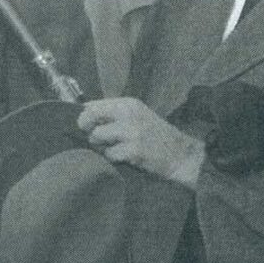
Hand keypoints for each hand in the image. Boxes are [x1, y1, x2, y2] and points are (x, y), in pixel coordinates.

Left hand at [78, 98, 204, 186]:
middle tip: (97, 139)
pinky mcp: (134, 149)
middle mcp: (129, 113)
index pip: (92, 104)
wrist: (180, 155)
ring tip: (116, 149)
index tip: (86, 127)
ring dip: (102, 147)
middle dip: (88, 130)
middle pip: (89, 116)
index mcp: (128, 103)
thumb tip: (82, 116)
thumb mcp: (136, 117)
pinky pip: (110, 155)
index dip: (84, 117)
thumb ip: (113, 115)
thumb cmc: (155, 137)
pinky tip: (126, 158)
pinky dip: (115, 159)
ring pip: (97, 136)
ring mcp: (132, 131)